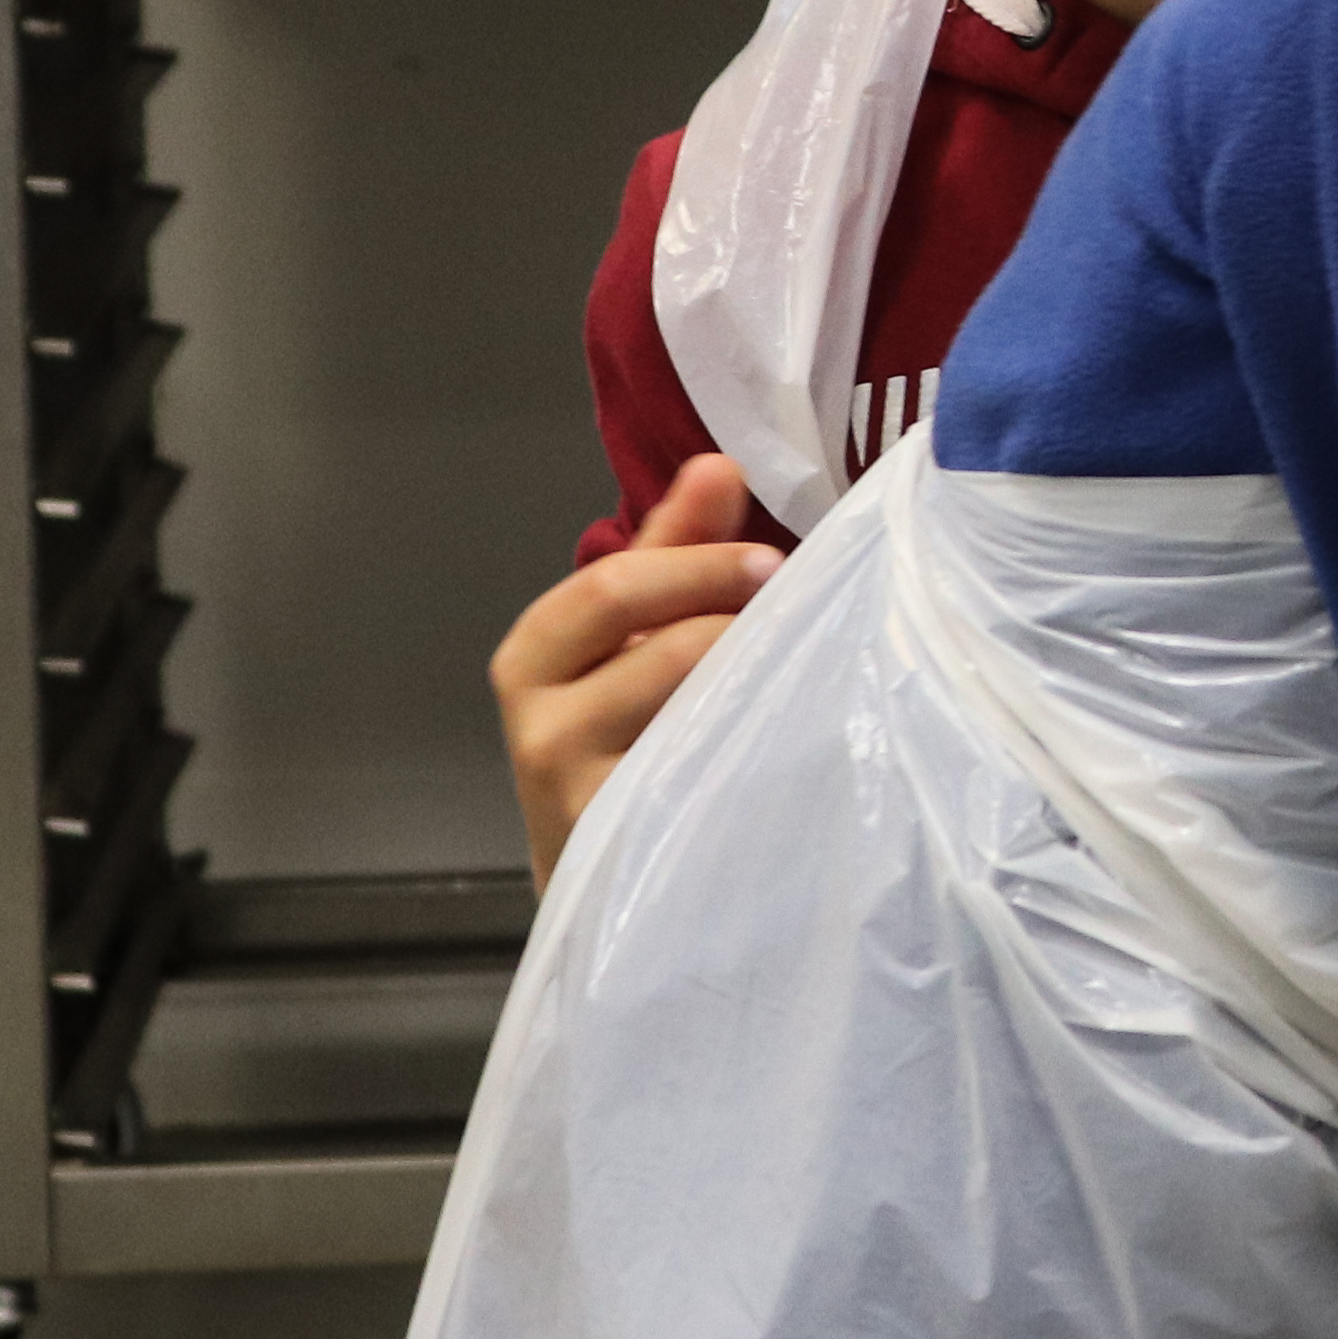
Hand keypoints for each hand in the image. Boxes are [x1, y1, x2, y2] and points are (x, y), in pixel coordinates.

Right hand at [494, 455, 778, 884]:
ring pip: (690, 714)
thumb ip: (672, 552)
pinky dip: (754, 744)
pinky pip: (707, 782)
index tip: (769, 558)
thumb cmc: (623, 734)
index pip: (605, 588)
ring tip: (802, 660)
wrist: (609, 874)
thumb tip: (718, 464)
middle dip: (729, 610)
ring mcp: (582, 796)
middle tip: (795, 596)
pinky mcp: (631, 849)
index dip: (694, 565)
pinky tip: (789, 729)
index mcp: (535, 656)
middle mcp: (541, 726)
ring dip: (756, 676)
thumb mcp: (633, 638)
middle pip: (651, 645)